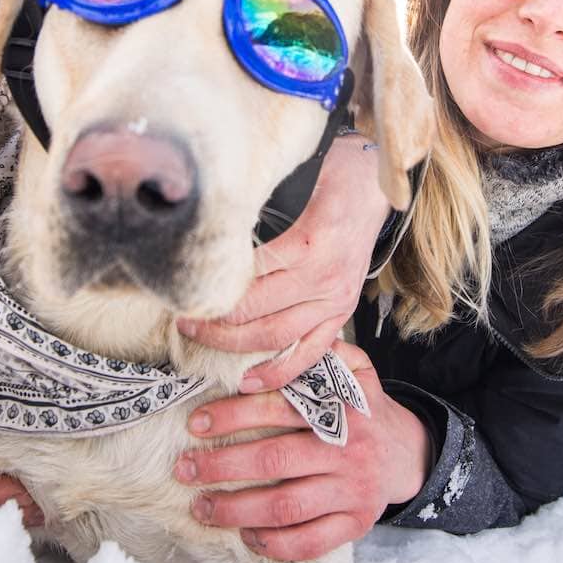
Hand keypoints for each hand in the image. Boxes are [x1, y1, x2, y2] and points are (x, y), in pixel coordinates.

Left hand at [174, 342, 430, 560]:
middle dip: (221, 467)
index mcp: (342, 409)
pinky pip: (310, 542)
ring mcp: (353, 492)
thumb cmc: (362, 410)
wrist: (408, 453)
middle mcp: (349, 451)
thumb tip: (280, 340)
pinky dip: (274, 543)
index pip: (280, 410)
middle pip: (274, 462)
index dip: (234, 416)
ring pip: (286, 507)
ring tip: (201, 508)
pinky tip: (246, 534)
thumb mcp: (355, 372)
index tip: (195, 423)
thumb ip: (324, 353)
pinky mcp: (356, 525)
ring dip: (236, 510)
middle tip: (184, 469)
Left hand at [177, 136, 390, 392]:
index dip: (213, 294)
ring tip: (204, 342)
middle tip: (183, 323)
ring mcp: (336, 300)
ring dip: (237, 345)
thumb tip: (215, 242)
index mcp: (308, 246)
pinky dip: (282, 369)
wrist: (379, 188)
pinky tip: (253, 380)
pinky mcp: (343, 312)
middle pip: (258, 314)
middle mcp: (324, 279)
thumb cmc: (337, 182)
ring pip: (278, 336)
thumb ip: (260, 219)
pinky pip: (311, 350)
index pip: (249, 282)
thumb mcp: (297, 187)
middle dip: (215, 325)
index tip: (183, 296)